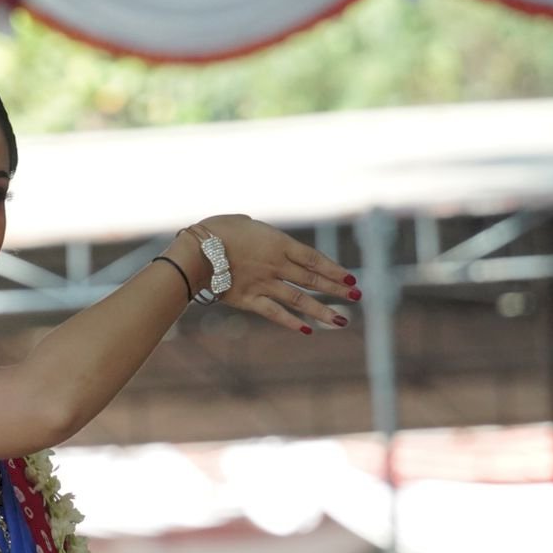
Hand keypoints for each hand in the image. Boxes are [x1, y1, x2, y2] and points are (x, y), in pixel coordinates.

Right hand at [191, 215, 357, 334]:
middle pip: (312, 280)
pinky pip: (274, 313)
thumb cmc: (216, 230)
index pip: (315, 259)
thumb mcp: (245, 223)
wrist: (196, 251)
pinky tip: (306, 330)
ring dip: (321, 311)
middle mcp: (276, 266)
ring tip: (341, 320)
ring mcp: (263, 284)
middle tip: (357, 297)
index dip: (334, 270)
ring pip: (299, 300)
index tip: (351, 279)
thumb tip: (263, 236)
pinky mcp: (248, 299)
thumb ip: (261, 234)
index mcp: (278, 244)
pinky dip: (290, 322)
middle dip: (337, 290)